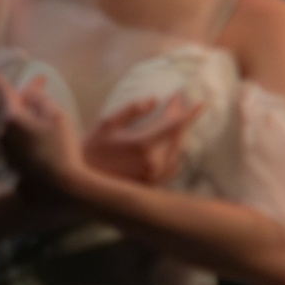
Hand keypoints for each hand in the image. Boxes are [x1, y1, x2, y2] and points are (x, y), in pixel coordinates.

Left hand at [0, 70, 84, 193]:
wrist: (61, 187)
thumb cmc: (60, 148)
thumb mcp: (56, 115)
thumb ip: (40, 98)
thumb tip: (29, 94)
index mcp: (11, 117)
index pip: (4, 93)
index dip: (1, 81)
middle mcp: (3, 133)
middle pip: (11, 110)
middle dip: (24, 99)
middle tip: (39, 90)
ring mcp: (6, 151)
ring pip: (14, 127)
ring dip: (25, 119)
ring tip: (42, 116)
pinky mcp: (13, 165)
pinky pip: (17, 142)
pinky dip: (25, 135)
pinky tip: (39, 139)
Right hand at [83, 93, 202, 186]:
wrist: (84, 180)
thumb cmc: (93, 148)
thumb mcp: (109, 123)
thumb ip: (134, 110)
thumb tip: (155, 100)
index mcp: (144, 144)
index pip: (174, 125)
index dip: (188, 113)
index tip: (200, 103)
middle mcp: (154, 162)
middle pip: (179, 137)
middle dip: (181, 119)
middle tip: (178, 105)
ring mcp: (155, 175)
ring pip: (178, 152)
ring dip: (179, 135)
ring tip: (176, 121)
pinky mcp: (153, 184)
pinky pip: (173, 166)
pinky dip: (176, 152)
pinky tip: (172, 145)